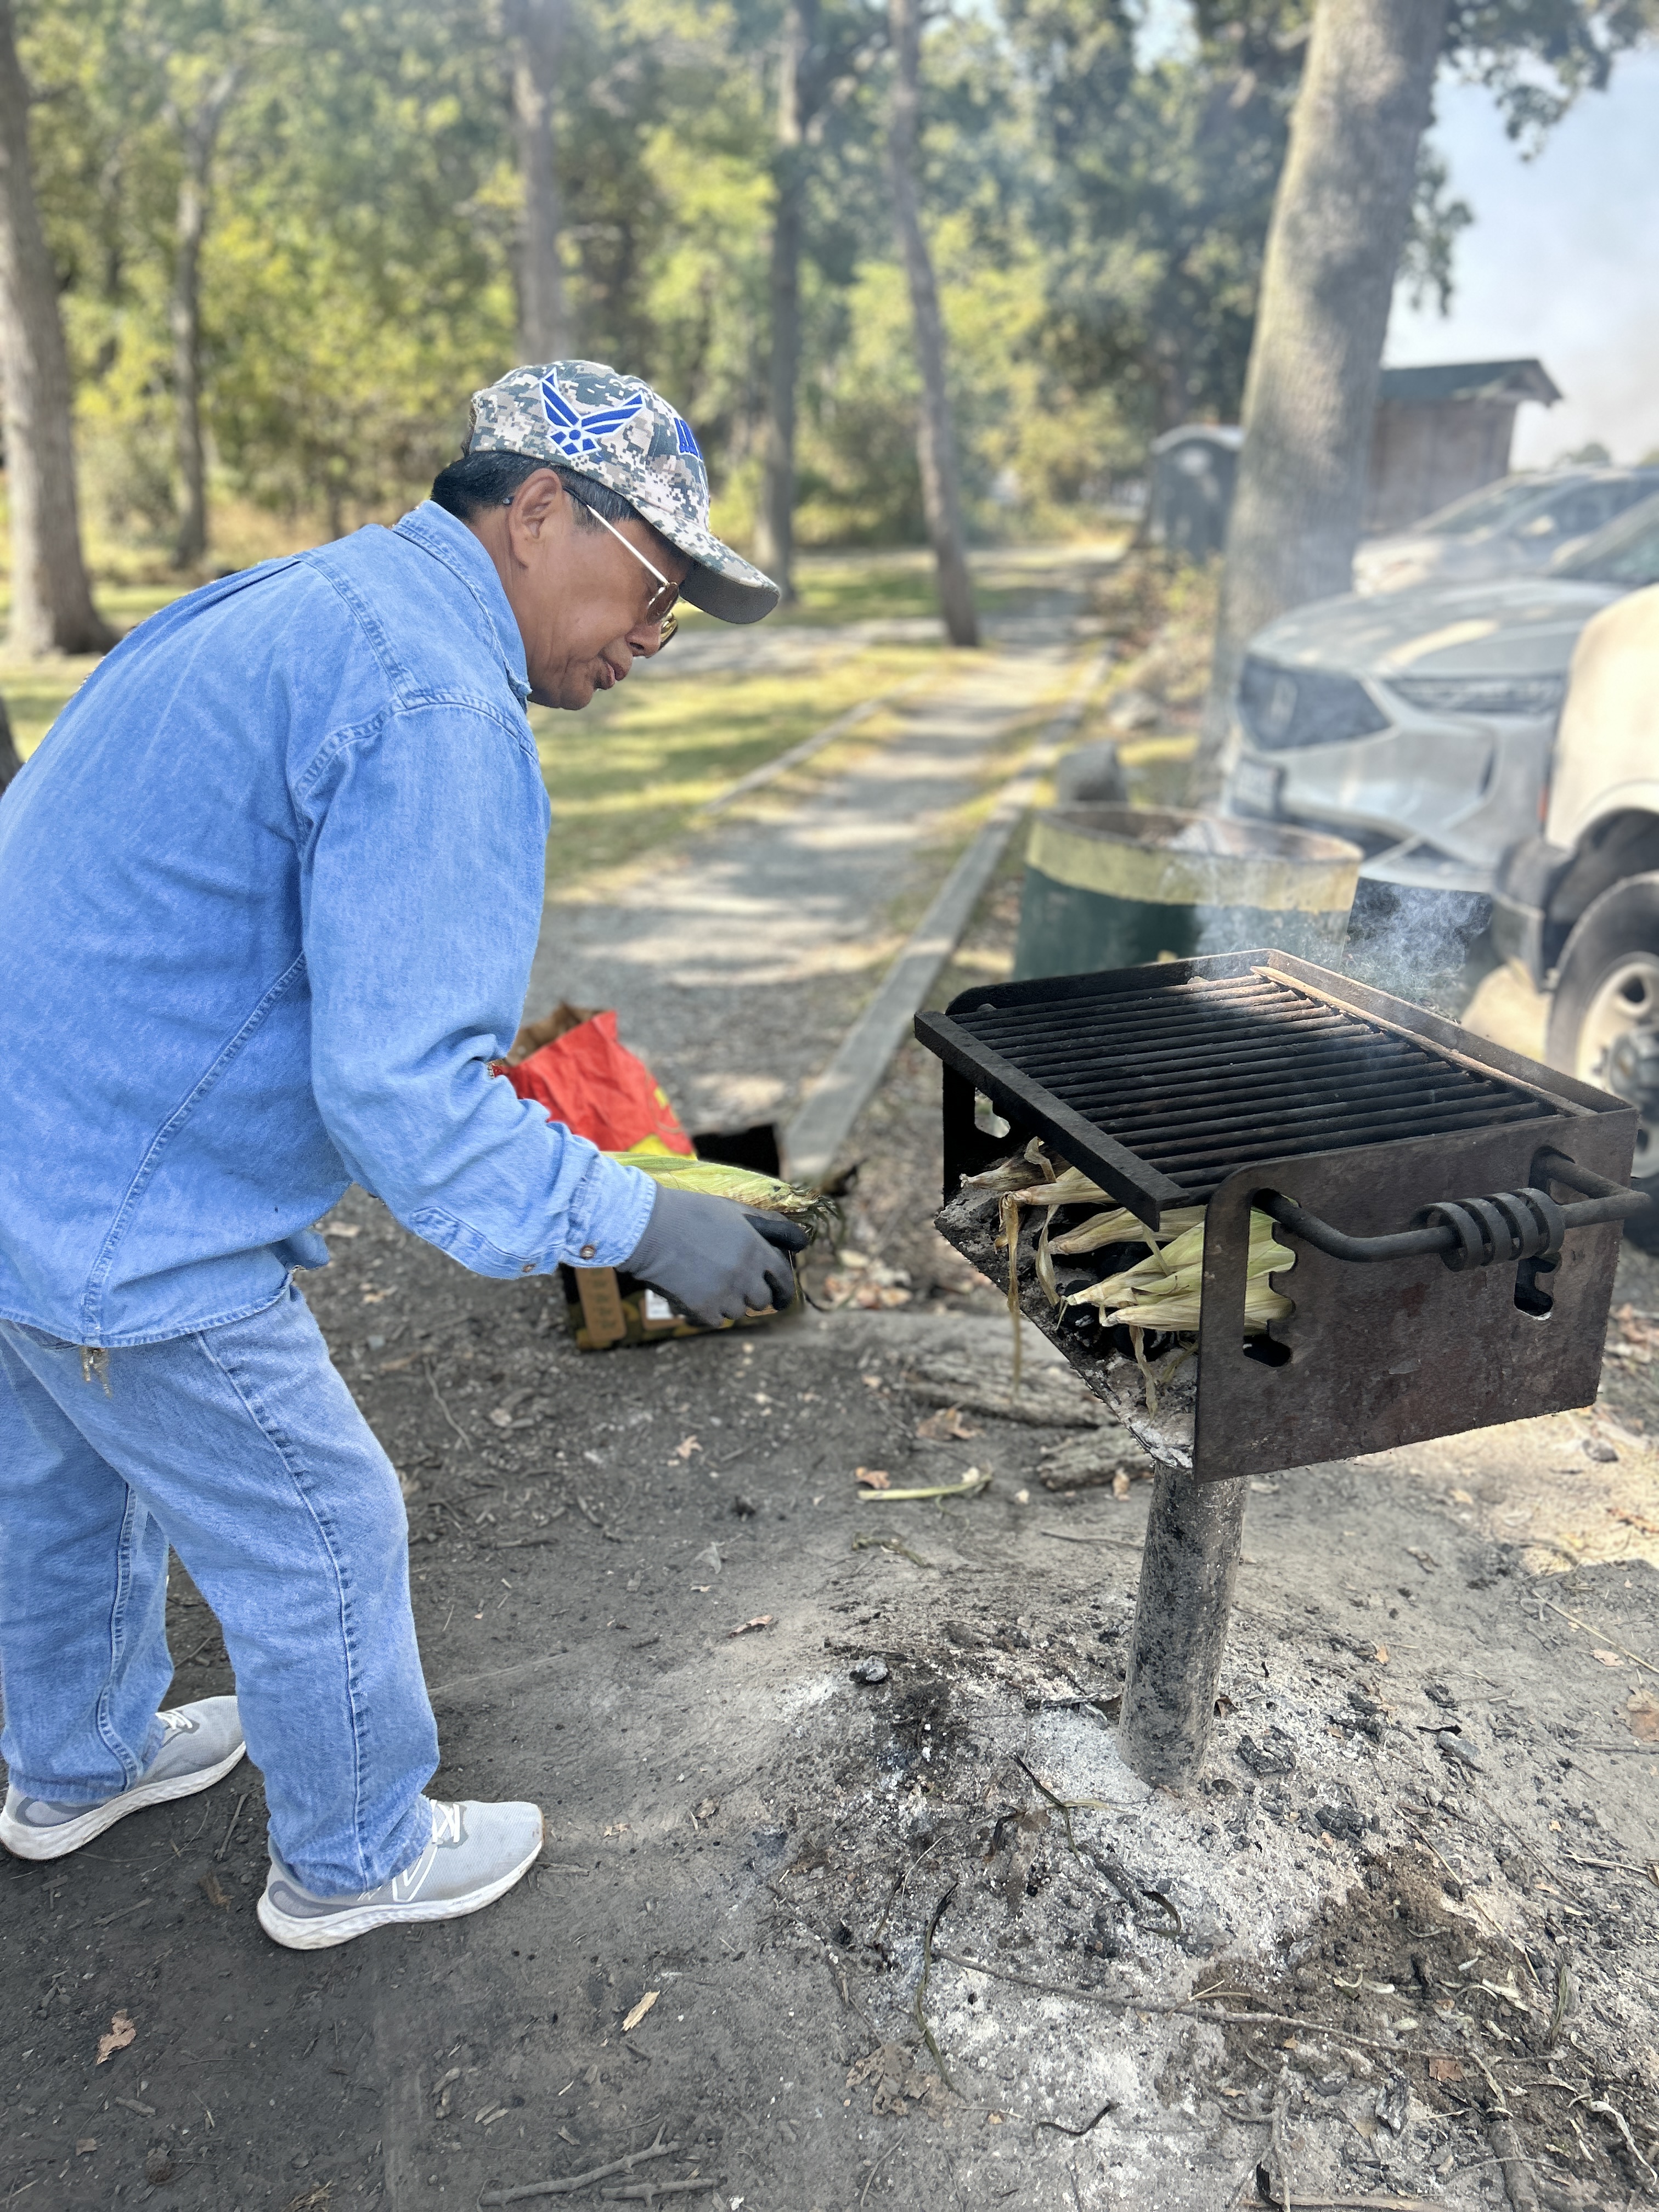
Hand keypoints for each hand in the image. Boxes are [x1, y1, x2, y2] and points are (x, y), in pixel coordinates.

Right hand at [621, 1187, 808, 1326]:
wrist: (649, 1228)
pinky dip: (711, 1311)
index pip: (784, 1278)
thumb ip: (771, 1226)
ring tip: (711, 1282)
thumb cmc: (693, 1214)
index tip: (781, 1297)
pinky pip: (717, 1320)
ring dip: (731, 1302)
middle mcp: (745, 1274)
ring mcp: (723, 1293)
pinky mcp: (702, 1307)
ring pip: (739, 1311)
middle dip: (755, 1295)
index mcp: (757, 1249)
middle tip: (740, 1286)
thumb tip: (801, 1242)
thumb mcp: (736, 1211)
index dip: (785, 1289)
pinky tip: (698, 1292)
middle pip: (763, 1300)